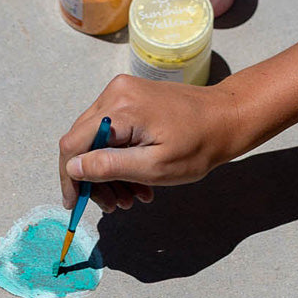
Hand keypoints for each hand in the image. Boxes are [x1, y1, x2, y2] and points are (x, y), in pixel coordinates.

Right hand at [58, 74, 240, 213]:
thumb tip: (72, 168)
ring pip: (98, 138)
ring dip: (110, 171)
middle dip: (95, 179)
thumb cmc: (197, 145)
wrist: (227, 117)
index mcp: (120, 108)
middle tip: (116, 205)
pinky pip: (114, 130)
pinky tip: (138, 179)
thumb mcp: (153, 166)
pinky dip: (121, 156)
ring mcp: (124, 92)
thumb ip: (109, 166)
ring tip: (132, 197)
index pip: (73, 144)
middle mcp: (116, 93)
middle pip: (84, 141)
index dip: (70, 178)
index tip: (76, 205)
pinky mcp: (132, 96)